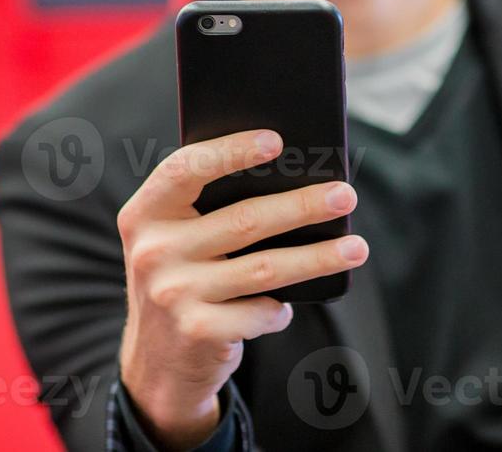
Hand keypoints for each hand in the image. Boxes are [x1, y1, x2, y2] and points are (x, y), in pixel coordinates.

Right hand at [115, 129, 366, 449]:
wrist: (156, 361)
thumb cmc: (182, 279)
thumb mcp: (176, 240)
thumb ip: (208, 210)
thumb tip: (292, 181)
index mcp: (144, 213)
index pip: (186, 169)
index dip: (231, 151)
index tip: (277, 141)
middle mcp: (153, 250)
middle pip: (243, 219)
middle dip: (302, 205)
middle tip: (345, 195)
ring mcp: (173, 293)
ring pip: (264, 267)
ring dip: (317, 256)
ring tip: (356, 246)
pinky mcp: (197, 331)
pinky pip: (260, 311)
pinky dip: (280, 309)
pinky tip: (286, 306)